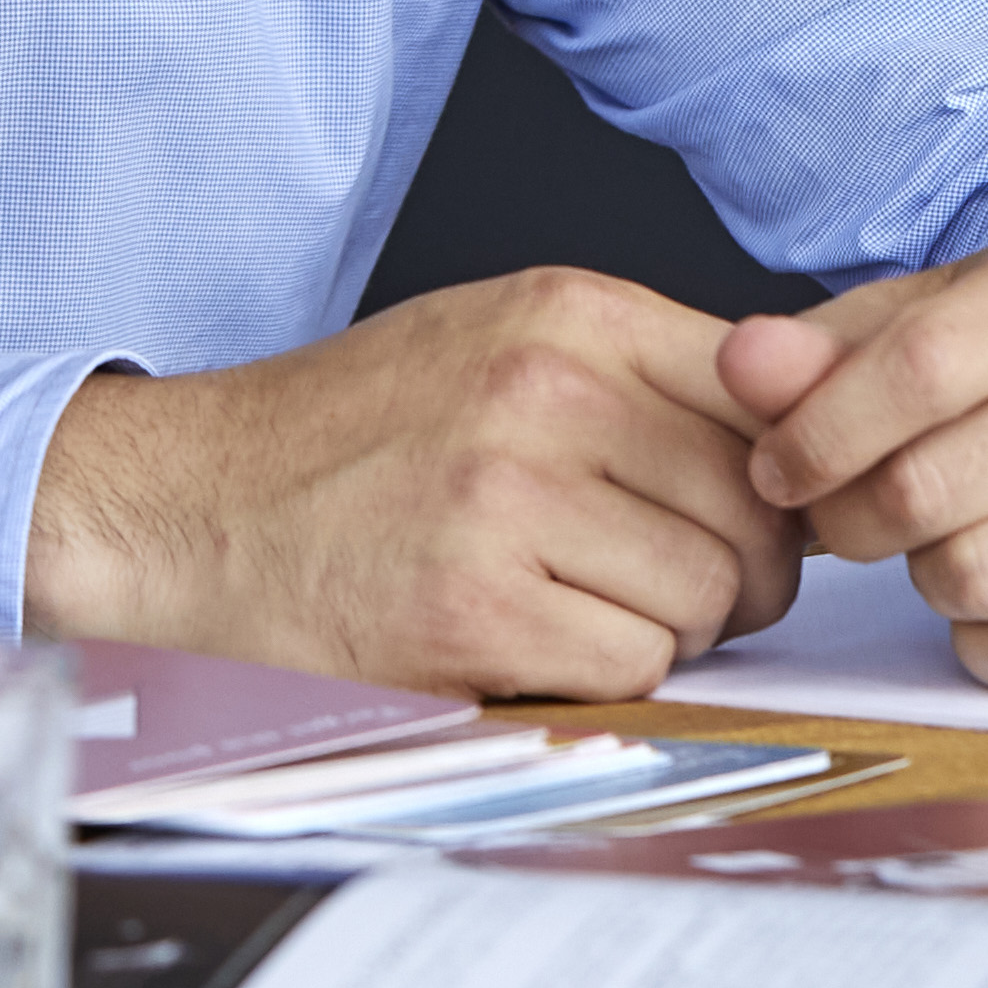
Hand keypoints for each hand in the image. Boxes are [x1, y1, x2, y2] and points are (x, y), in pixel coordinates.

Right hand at [23, 270, 805, 698]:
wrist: (190, 505)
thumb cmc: (350, 435)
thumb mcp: (497, 338)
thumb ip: (640, 367)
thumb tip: (798, 425)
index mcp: (567, 311)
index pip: (767, 393)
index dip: (773, 471)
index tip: (743, 507)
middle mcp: (548, 391)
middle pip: (755, 510)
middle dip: (736, 568)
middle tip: (665, 580)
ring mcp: (510, 501)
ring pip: (708, 597)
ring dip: (669, 627)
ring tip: (583, 606)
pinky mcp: (474, 612)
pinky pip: (637, 665)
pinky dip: (606, 676)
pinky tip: (537, 645)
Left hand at [719, 230, 987, 698]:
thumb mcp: (923, 329)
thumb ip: (823, 351)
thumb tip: (743, 366)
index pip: (921, 365)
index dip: (818, 431)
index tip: (775, 468)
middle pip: (934, 486)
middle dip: (855, 516)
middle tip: (854, 515)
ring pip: (978, 578)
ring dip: (927, 577)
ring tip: (948, 539)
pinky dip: (986, 642)